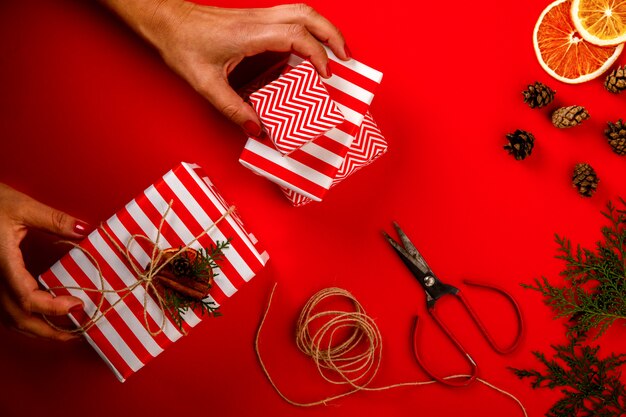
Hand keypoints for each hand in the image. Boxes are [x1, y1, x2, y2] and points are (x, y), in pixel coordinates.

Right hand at [0, 184, 87, 340]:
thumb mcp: (23, 206)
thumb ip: (55, 220)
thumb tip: (84, 228)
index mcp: (2, 262)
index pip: (27, 298)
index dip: (53, 308)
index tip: (77, 305)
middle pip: (17, 318)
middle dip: (47, 331)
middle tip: (76, 332)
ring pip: (8, 318)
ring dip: (36, 328)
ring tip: (64, 330)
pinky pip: (4, 309)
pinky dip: (24, 318)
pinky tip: (42, 316)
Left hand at [100, 0, 349, 136]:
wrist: (167, 20)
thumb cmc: (182, 45)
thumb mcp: (205, 84)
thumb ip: (233, 109)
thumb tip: (257, 129)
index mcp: (250, 33)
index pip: (297, 36)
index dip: (317, 55)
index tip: (325, 76)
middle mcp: (259, 19)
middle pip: (309, 15)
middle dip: (333, 35)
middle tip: (346, 59)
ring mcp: (258, 15)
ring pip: (302, 10)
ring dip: (324, 28)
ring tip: (336, 52)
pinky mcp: (255, 18)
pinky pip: (291, 17)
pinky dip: (309, 29)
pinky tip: (309, 47)